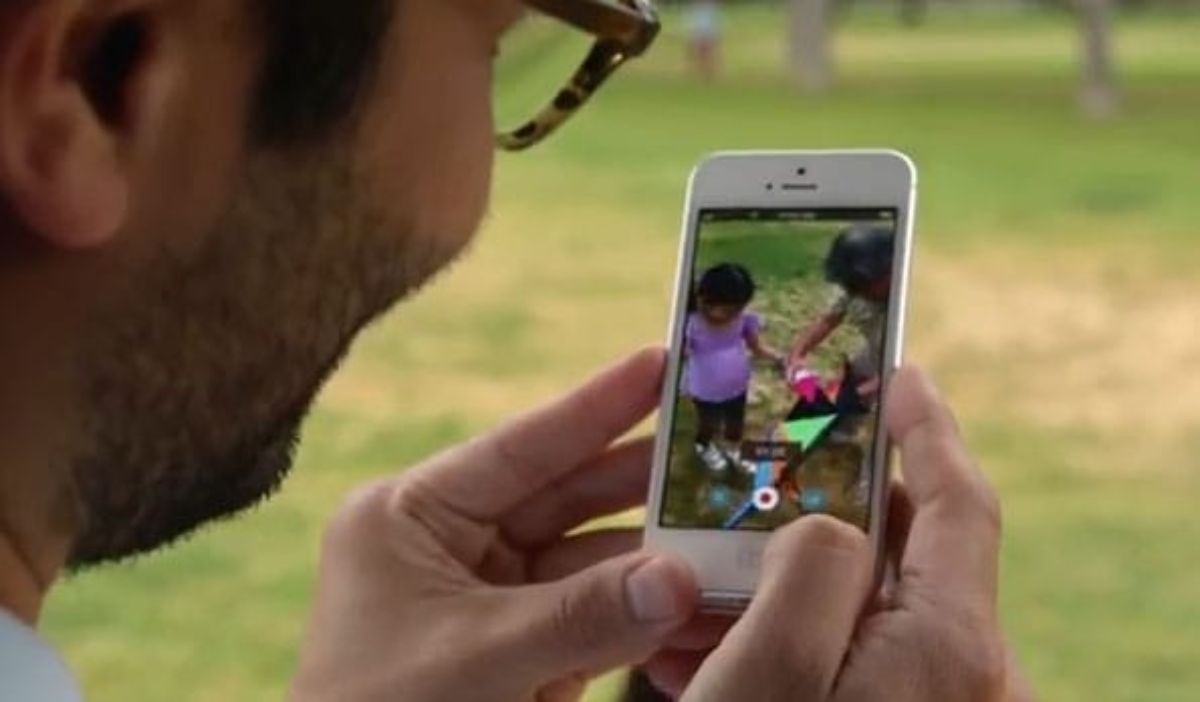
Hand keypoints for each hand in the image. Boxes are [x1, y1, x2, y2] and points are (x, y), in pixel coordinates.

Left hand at [289, 350, 703, 701]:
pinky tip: (701, 597)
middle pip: (564, 497)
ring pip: (588, 561)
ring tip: (730, 526)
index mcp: (410, 518)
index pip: (519, 447)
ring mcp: (488, 601)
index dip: (595, 404)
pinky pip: (592, 618)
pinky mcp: (518, 653)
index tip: (660, 363)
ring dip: (656, 554)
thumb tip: (683, 578)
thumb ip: (582, 616)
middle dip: (642, 481)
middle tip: (722, 446)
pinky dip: (644, 614)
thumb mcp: (477, 660)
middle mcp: (450, 547)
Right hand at [656, 368, 1032, 701]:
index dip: (929, 429)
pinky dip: (785, 643)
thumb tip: (825, 525)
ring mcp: (928, 698)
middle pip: (899, 551)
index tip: (899, 373)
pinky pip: (845, 663)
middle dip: (818, 511)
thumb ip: (810, 571)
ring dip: (781, 588)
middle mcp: (958, 669)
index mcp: (948, 641)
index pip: (959, 503)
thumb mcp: (770, 669)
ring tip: (700, 587)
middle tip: (756, 483)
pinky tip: (710, 653)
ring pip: (859, 609)